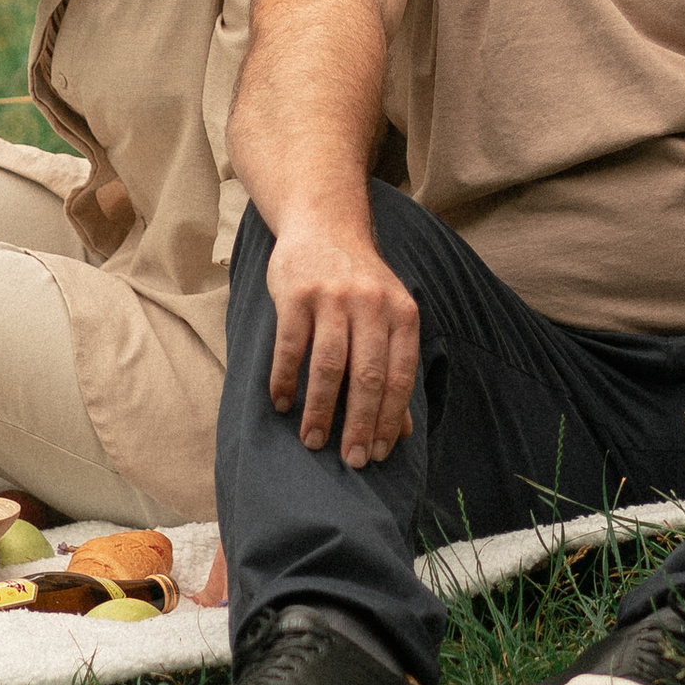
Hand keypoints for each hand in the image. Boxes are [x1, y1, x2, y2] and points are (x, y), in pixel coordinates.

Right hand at [265, 209, 418, 467]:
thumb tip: (400, 433)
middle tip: (350, 461)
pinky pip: (290, 346)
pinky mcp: (297, 294)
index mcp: (401, 313)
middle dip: (358, 425)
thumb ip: (394, 369)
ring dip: (319, 410)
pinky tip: (282, 404)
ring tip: (312, 441)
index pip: (399, 376)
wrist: (325, 224)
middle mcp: (371, 304)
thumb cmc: (361, 282)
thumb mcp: (389, 316)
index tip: (376, 455)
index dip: (388, 420)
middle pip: (367, 376)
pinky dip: (286, 380)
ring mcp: (333, 297)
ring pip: (329, 366)